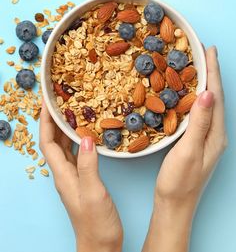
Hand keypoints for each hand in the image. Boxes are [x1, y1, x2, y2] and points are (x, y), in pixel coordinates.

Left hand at [39, 102, 122, 251]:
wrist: (100, 245)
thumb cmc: (96, 224)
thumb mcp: (93, 193)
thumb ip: (89, 166)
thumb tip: (87, 137)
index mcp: (63, 174)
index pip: (48, 141)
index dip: (46, 120)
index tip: (48, 101)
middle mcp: (64, 173)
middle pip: (53, 140)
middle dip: (53, 119)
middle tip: (60, 100)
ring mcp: (72, 176)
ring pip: (64, 145)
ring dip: (64, 127)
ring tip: (71, 110)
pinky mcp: (82, 178)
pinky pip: (76, 153)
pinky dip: (77, 139)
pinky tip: (85, 133)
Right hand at [143, 46, 226, 251]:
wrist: (175, 205)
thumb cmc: (180, 182)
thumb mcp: (189, 151)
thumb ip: (199, 122)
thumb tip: (207, 93)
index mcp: (215, 134)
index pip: (216, 95)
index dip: (212, 71)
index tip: (209, 50)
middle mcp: (215, 133)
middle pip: (215, 96)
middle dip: (210, 72)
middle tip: (204, 51)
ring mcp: (207, 137)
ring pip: (207, 102)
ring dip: (204, 82)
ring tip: (198, 65)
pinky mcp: (197, 140)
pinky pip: (199, 111)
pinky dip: (195, 95)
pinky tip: (188, 92)